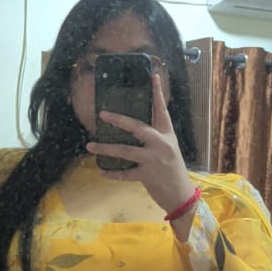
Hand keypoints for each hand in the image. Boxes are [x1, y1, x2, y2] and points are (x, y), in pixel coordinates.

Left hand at [86, 74, 194, 217]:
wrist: (181, 194)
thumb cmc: (173, 169)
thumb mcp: (169, 148)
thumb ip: (156, 137)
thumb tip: (135, 126)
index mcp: (167, 135)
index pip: (162, 110)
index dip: (157, 92)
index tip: (152, 76)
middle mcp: (161, 144)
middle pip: (137, 127)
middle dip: (118, 120)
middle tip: (102, 114)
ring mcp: (154, 160)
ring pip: (125, 150)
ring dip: (105, 149)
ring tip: (90, 146)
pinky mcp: (147, 176)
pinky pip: (125, 173)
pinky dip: (112, 173)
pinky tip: (101, 172)